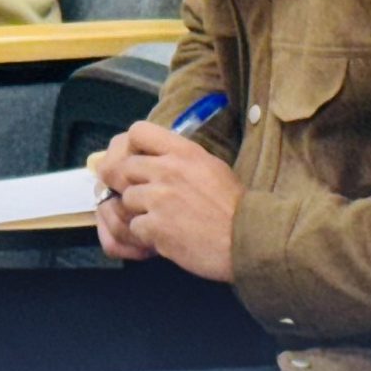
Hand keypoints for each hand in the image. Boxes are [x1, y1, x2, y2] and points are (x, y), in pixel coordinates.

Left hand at [93, 121, 241, 279]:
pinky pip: (134, 227)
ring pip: (126, 199)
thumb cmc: (232, 204)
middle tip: (143, 197)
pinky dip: (146, 235)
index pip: (138, 131)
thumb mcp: (210, 166)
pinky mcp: (154, 227)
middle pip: (124, 168)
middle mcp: (167, 170)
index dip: (130, 147)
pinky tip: (165, 236)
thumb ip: (180, 159)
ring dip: (139, 211)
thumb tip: (154, 158)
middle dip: (130, 184)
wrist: (247, 238)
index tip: (136, 161)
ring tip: (160, 219)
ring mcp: (159, 199)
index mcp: (183, 151)